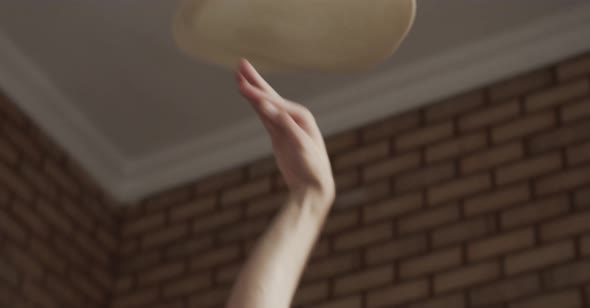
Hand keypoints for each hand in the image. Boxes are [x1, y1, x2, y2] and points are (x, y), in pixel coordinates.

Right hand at [237, 59, 334, 203]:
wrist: (313, 187)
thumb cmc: (311, 166)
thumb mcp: (298, 143)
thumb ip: (282, 122)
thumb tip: (265, 104)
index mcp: (300, 116)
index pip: (273, 101)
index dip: (256, 93)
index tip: (240, 84)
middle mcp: (293, 117)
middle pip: (269, 96)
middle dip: (255, 81)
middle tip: (241, 63)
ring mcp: (285, 126)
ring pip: (265, 105)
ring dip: (254, 92)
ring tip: (241, 78)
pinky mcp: (279, 136)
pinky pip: (264, 117)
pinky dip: (257, 107)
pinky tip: (250, 98)